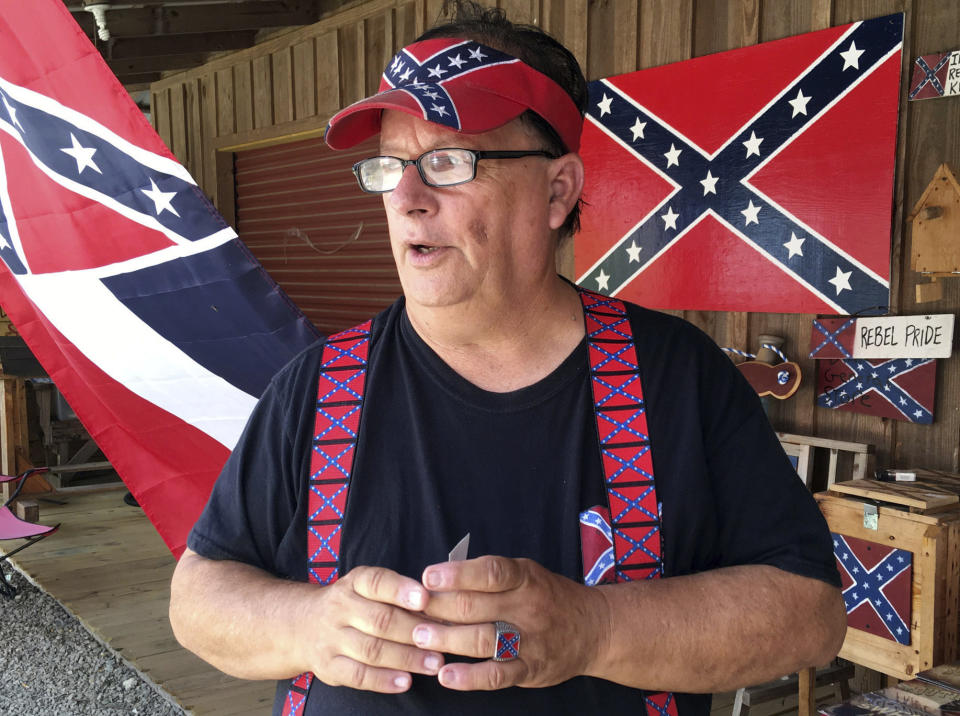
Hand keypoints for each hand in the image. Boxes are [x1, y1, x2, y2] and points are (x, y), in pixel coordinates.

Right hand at [304, 566, 444, 691]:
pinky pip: (358, 675)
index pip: (376, 582)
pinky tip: (406, 681)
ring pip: (372, 650)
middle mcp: (340, 608)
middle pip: (380, 620)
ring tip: (434, 663)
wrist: (302, 625)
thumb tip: (441, 606)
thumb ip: (398, 594)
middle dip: (414, 631)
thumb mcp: (367, 588)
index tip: (425, 598)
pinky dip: (384, 680)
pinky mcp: (329, 667)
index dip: (400, 590)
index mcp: (353, 583)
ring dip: (406, 658)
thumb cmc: (352, 604)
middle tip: (444, 639)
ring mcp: (332, 639)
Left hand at [413, 556, 609, 690]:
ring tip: (419, 638)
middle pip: (476, 606)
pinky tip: (446, 676)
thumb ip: (488, 576)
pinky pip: (497, 675)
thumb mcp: (525, 574)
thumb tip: (440, 578)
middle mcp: (528, 607)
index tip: (427, 577)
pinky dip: (469, 677)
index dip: (457, 574)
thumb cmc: (548, 596)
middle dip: (439, 609)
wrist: (594, 628)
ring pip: (482, 640)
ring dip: (447, 639)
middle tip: (411, 611)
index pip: (489, 572)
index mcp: (525, 577)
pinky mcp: (530, 669)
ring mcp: (530, 640)